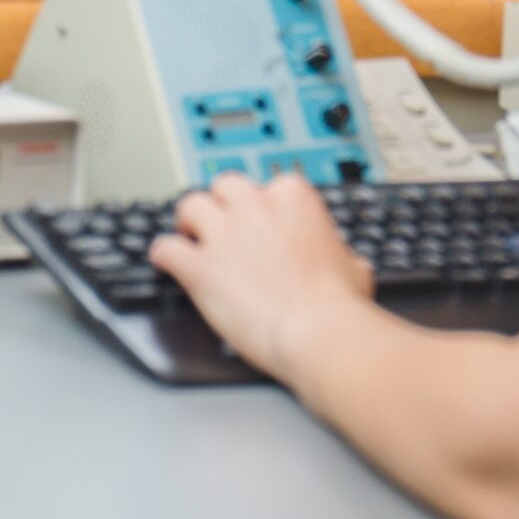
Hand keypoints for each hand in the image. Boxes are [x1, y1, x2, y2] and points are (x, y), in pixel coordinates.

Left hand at [148, 172, 373, 383]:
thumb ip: (338, 253)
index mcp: (293, 198)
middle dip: (221, 205)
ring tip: (191, 238)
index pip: (267, 186)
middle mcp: (254, 207)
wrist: (319, 332)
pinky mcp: (199, 267)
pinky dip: (164, 256)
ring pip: (189, 206)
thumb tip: (343, 262)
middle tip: (222, 227)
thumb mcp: (354, 266)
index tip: (260, 225)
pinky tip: (168, 264)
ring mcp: (223, 234)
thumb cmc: (338, 306)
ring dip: (189, 223)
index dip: (261, 209)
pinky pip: (165, 248)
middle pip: (223, 186)